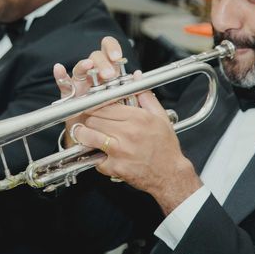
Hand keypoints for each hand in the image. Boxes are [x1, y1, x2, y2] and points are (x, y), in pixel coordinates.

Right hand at [55, 37, 126, 147]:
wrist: (99, 136)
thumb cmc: (114, 117)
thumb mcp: (127, 102)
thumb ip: (133, 88)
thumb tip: (139, 74)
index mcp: (110, 71)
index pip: (109, 50)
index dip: (112, 48)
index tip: (117, 57)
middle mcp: (94, 74)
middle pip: (95, 57)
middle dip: (102, 62)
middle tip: (109, 74)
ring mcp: (80, 83)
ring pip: (80, 67)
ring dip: (85, 65)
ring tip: (89, 66)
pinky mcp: (69, 94)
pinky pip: (64, 83)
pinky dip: (61, 75)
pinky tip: (59, 68)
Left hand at [73, 85, 201, 214]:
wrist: (170, 175)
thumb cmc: (165, 147)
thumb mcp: (160, 117)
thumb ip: (146, 96)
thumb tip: (137, 78)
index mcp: (138, 118)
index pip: (104, 105)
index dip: (95, 105)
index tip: (92, 107)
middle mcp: (128, 133)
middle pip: (93, 119)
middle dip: (89, 119)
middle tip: (91, 121)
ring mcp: (120, 151)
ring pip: (88, 136)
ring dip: (84, 135)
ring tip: (86, 134)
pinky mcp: (116, 167)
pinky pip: (95, 158)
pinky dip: (96, 157)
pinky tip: (102, 154)